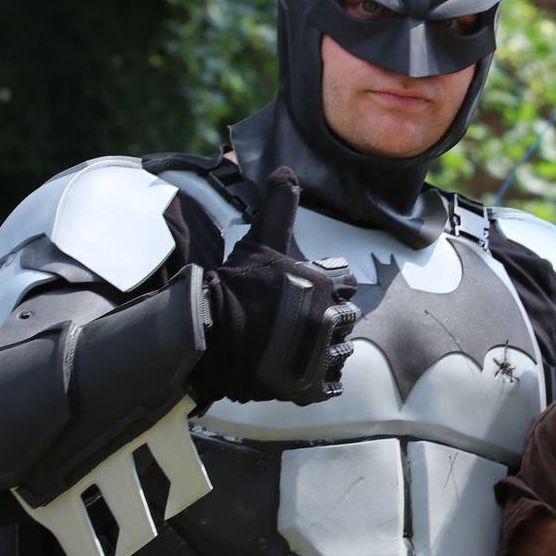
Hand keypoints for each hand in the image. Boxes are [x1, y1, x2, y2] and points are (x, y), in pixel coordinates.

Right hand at [197, 168, 359, 404]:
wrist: (209, 334)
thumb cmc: (234, 284)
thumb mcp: (259, 241)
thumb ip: (279, 206)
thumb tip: (286, 168)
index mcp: (325, 287)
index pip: (346, 287)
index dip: (327, 288)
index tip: (303, 293)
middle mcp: (328, 321)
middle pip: (344, 320)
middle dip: (327, 319)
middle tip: (296, 321)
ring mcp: (319, 356)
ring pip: (339, 352)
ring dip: (324, 349)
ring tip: (296, 345)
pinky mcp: (309, 386)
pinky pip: (329, 383)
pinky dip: (318, 379)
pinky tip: (297, 368)